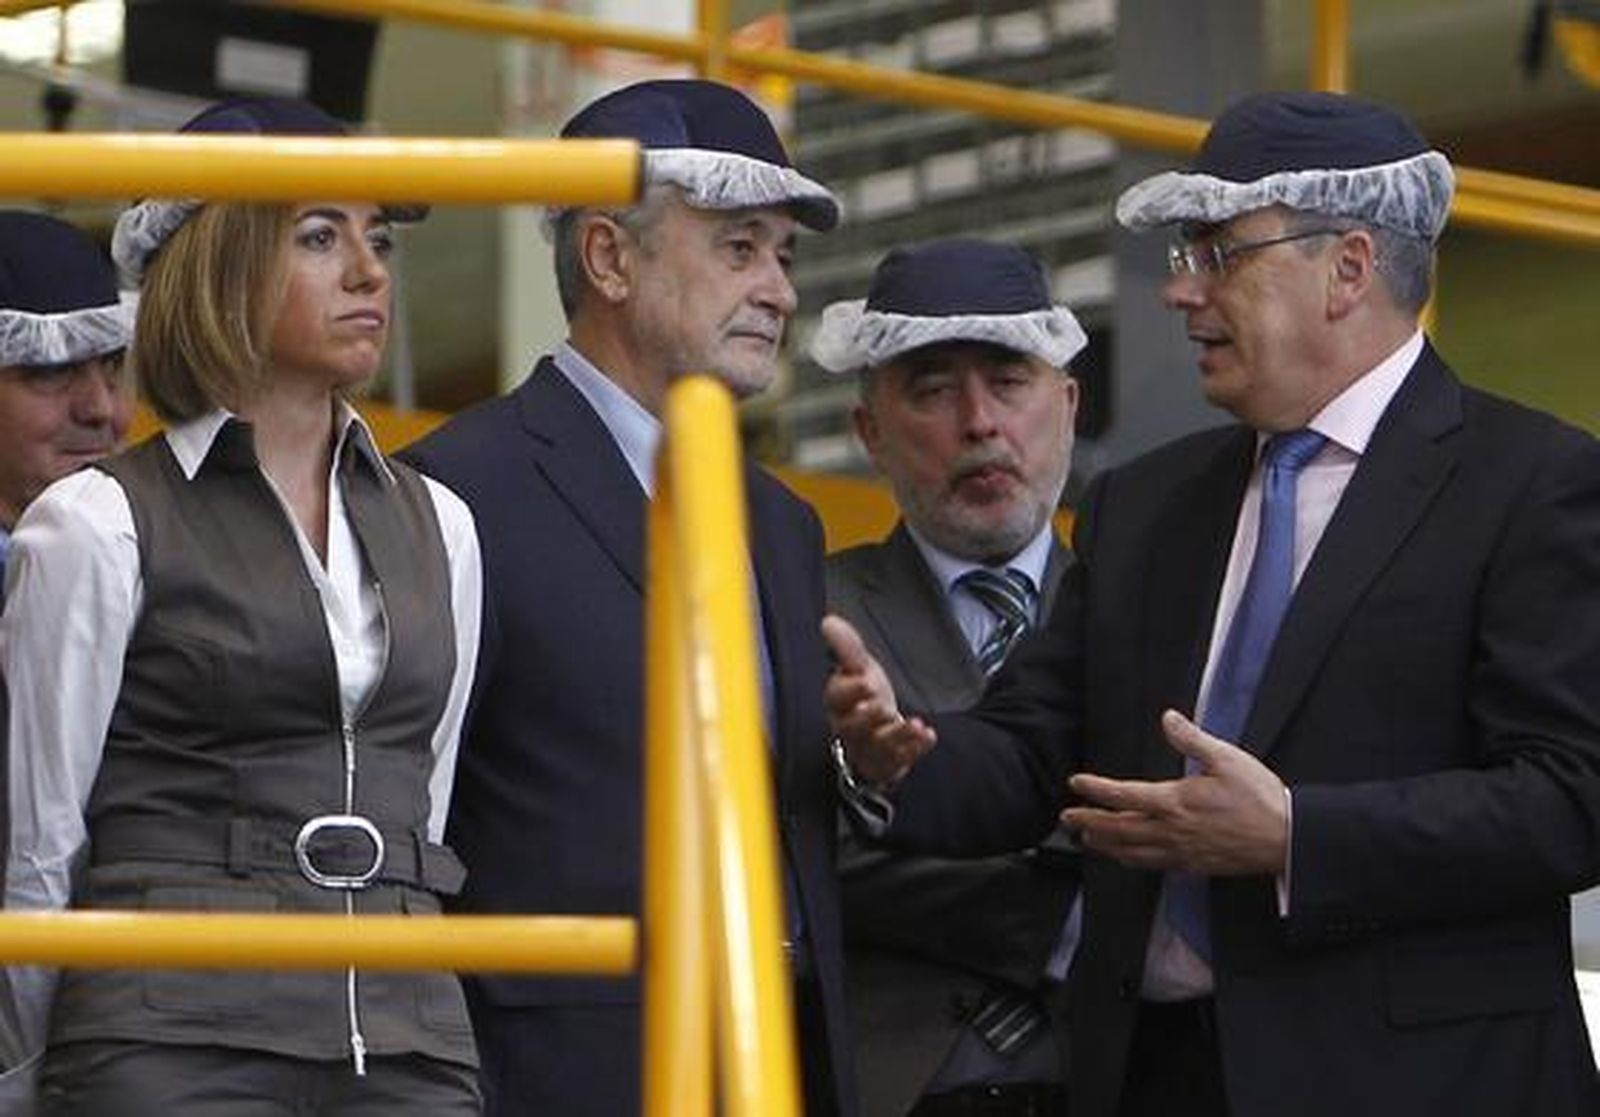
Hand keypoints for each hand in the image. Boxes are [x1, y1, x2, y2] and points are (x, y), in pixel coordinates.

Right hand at [821, 614, 935, 786]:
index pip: (837, 698)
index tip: (866, 681)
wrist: (877, 730)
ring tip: (914, 724)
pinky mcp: (888, 763)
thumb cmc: (864, 696)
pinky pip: (900, 759)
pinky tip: (928, 735)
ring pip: (877, 746)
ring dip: (897, 736)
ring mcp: (869, 748)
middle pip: (853, 727)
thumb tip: (829, 621)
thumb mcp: (858, 668)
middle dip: (868, 718)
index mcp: (839, 703)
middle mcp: (850, 728)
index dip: (850, 691)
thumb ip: (846, 647)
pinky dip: (915, 748)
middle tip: (883, 707)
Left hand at [1061, 709, 1287, 875]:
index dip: (1096, 790)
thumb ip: (1192, 739)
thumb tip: (1168, 718)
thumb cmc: (1259, 797)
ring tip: (1086, 839)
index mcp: (1175, 802)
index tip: (1076, 783)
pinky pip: (1151, 865)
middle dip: (1089, 822)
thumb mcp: (1226, 758)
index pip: (1124, 795)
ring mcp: (1180, 852)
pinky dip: (1130, 860)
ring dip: (1104, 844)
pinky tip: (1124, 856)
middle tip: (1066, 818)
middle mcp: (1171, 830)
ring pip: (1130, 851)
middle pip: (1118, 828)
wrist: (1286, 839)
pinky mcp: (1192, 866)